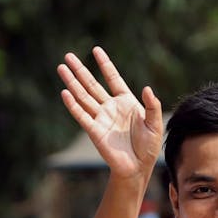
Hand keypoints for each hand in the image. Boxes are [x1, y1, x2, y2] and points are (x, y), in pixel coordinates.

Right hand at [57, 47, 162, 178]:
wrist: (138, 167)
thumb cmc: (148, 146)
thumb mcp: (155, 124)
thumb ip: (153, 105)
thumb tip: (147, 88)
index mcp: (126, 102)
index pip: (113, 78)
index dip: (105, 64)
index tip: (96, 50)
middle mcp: (110, 107)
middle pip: (92, 84)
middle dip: (80, 70)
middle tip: (68, 56)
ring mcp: (100, 118)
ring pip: (83, 96)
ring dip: (72, 82)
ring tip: (61, 68)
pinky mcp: (94, 131)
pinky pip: (81, 115)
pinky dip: (73, 105)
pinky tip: (65, 93)